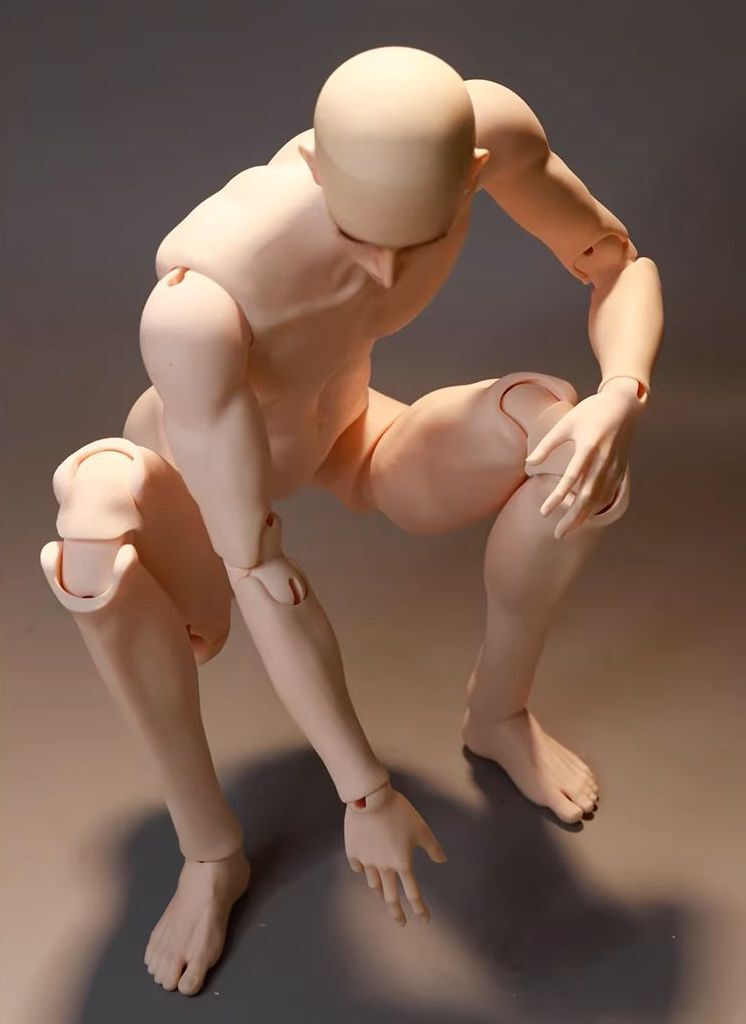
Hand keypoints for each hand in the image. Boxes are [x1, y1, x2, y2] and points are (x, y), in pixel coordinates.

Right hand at [344, 783, 446, 924]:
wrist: (370, 798)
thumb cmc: (399, 811)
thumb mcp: (422, 828)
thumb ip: (432, 848)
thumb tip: (443, 861)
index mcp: (402, 863)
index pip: (413, 894)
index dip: (420, 909)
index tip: (425, 919)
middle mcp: (384, 867)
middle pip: (390, 898)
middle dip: (397, 913)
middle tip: (400, 922)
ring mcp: (367, 861)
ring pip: (374, 883)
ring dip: (381, 891)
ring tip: (384, 893)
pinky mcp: (353, 851)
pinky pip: (359, 867)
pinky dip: (363, 870)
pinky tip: (365, 868)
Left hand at [525, 379, 643, 538]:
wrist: (624, 405)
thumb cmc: (590, 412)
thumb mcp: (565, 423)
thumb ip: (547, 445)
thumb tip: (528, 464)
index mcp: (589, 446)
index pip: (571, 478)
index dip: (557, 497)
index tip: (544, 512)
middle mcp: (604, 460)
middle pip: (588, 496)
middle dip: (572, 518)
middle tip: (557, 535)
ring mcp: (615, 466)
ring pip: (599, 498)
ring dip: (584, 516)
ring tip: (568, 530)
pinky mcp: (621, 469)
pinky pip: (609, 494)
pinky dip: (597, 507)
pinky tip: (586, 516)